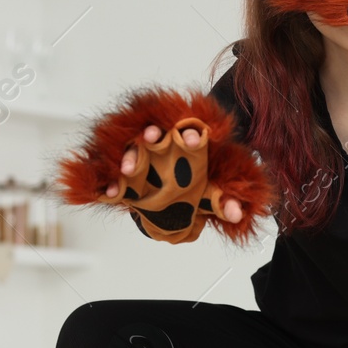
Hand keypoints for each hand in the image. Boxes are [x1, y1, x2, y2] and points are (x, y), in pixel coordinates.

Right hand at [101, 125, 242, 223]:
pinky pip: (114, 174)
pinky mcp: (123, 172)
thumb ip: (223, 202)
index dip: (190, 134)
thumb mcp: (209, 193)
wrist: (170, 191)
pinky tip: (111, 192)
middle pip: (155, 133)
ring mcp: (139, 156)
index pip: (188, 133)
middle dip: (153, 134)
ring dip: (129, 155)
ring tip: (127, 168)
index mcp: (184, 143)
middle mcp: (159, 144)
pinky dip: (111, 182)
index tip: (194, 140)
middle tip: (152, 136)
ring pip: (131, 149)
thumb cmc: (191, 184)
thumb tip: (236, 214)